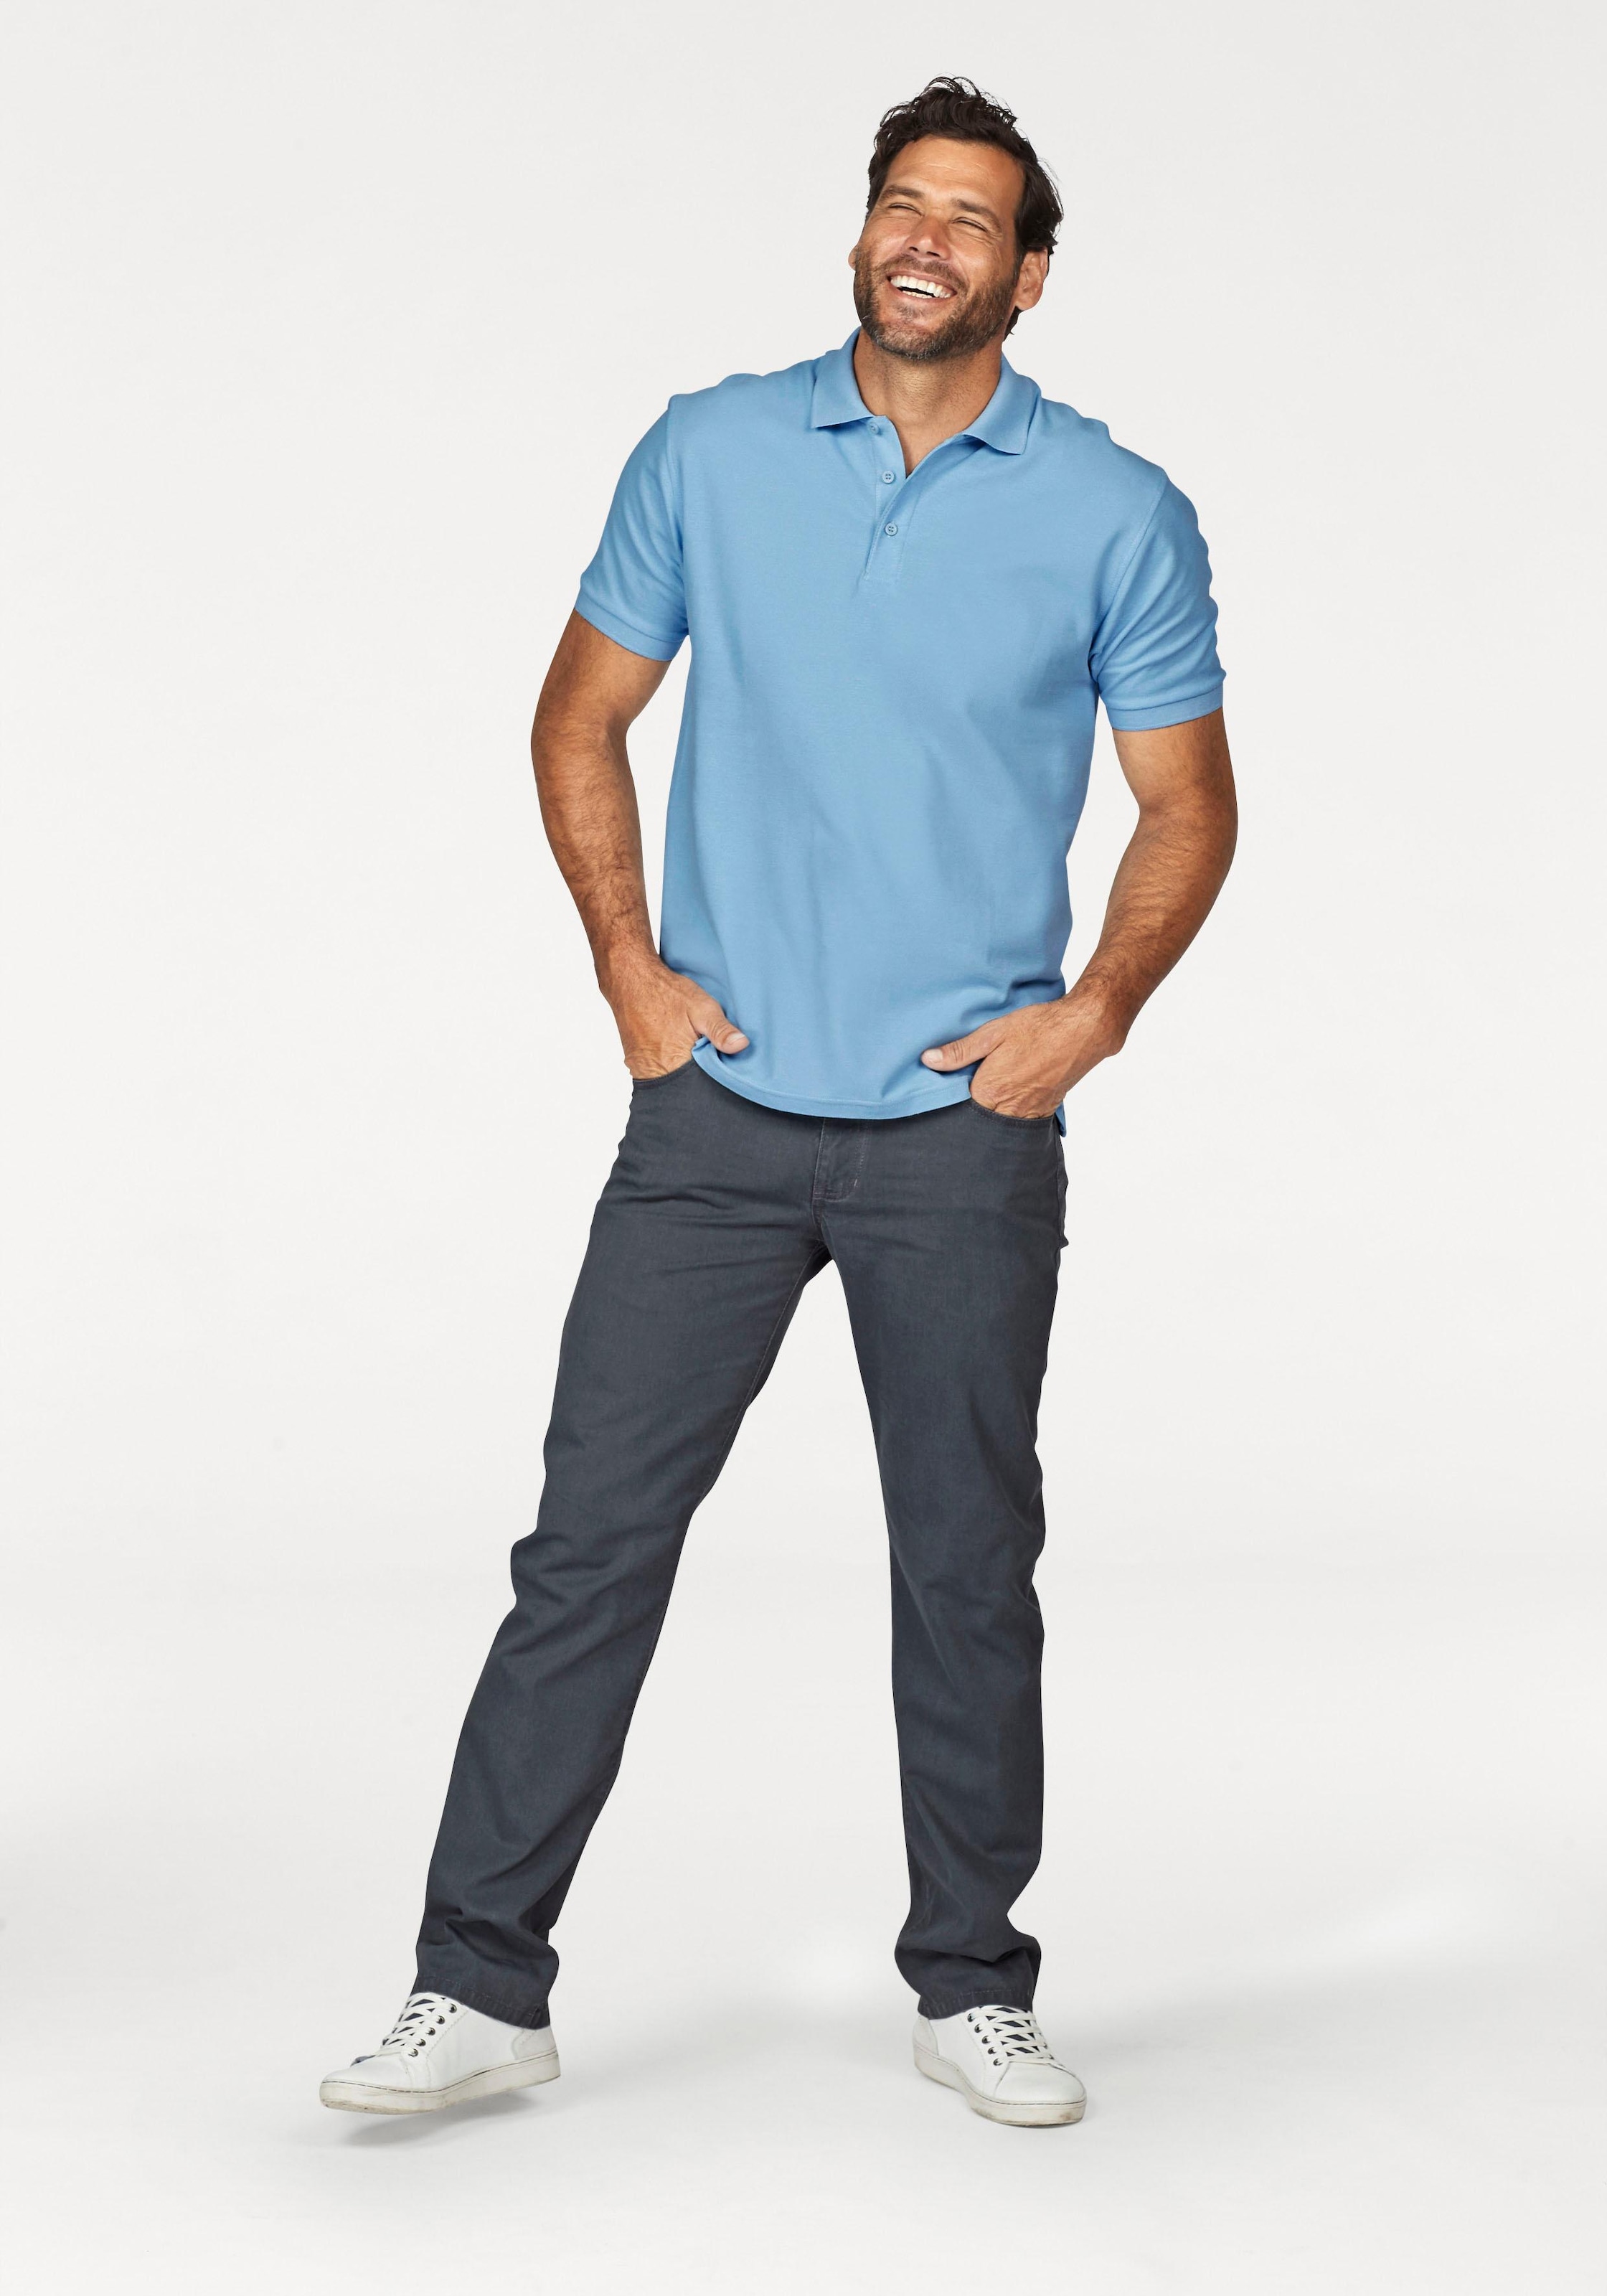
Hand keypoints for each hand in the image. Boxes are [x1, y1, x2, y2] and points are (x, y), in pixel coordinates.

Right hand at [603, 953, 748, 1079]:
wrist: (631, 980)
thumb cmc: (667, 992)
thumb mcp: (702, 1007)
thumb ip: (720, 1030)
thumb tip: (741, 1046)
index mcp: (673, 1063)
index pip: (700, 1087)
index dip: (713, 1079)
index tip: (721, 1067)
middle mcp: (653, 1072)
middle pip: (683, 1088)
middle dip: (698, 1078)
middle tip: (705, 1057)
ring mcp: (640, 1069)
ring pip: (669, 1082)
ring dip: (682, 1072)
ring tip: (689, 1052)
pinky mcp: (635, 1063)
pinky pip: (656, 1074)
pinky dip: (668, 1067)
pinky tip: (675, 1051)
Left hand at [921, 990, 1126, 1116]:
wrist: (1084, 1030)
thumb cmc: (1039, 1027)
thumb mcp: (993, 1032)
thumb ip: (959, 1051)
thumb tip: (928, 1060)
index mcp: (989, 1091)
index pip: (959, 1109)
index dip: (952, 1100)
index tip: (946, 1093)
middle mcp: (1008, 1108)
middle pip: (980, 1120)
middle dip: (971, 1112)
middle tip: (967, 1095)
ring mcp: (1029, 1111)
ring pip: (1001, 1124)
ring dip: (992, 1114)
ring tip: (990, 1095)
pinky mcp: (1045, 1109)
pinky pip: (1022, 1121)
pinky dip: (1012, 1114)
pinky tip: (1010, 1098)